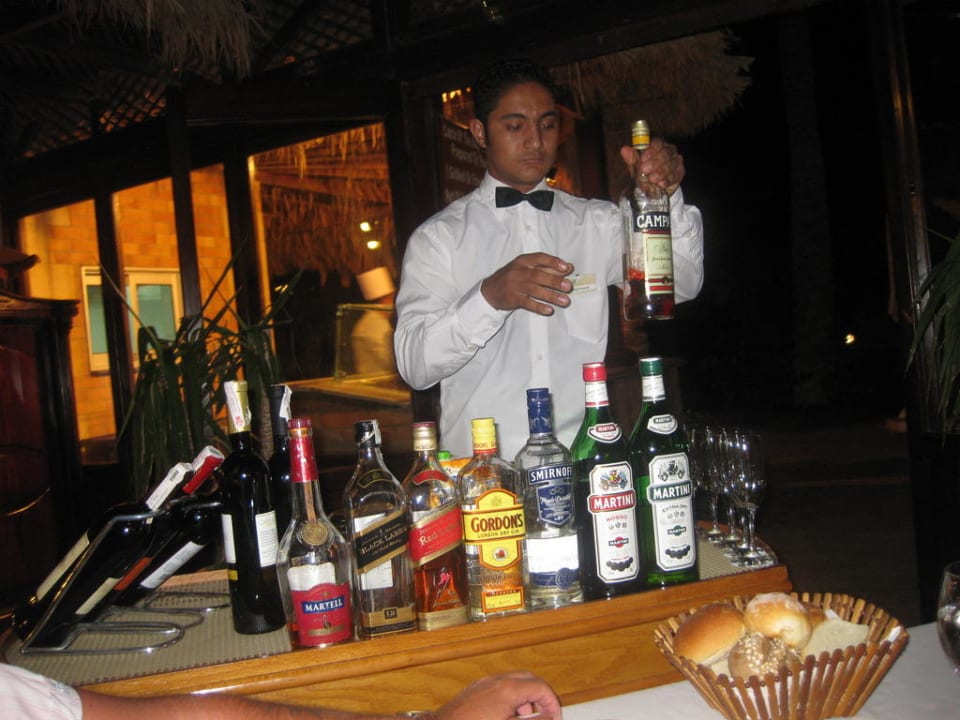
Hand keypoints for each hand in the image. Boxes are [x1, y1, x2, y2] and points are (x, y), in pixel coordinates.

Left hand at [436, 671, 562, 719]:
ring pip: (514, 682)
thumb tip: (549, 717)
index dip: (552, 703)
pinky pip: (500, 687)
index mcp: (508, 689)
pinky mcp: (475, 690)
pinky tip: (506, 716)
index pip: (541, 687)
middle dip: (540, 697)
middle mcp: (496, 681)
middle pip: (529, 679)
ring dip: (525, 699)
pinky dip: (510, 699)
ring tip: (524, 719)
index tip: (555, 717)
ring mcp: (484, 683)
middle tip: (544, 715)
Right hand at [481, 253, 572, 314]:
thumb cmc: (513, 277)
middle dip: (554, 281)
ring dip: (551, 296)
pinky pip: (527, 303)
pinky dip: (538, 306)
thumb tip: (568, 267)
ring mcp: (515, 285)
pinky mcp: (513, 298)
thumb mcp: (526, 268)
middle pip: (538, 275)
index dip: (553, 262)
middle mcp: (519, 271)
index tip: (566, 267)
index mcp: (524, 261)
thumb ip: (547, 267)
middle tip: (568, 286)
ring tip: (564, 300)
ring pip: (534, 290)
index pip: (540, 258)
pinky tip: (549, 309)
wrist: (491, 290)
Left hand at [620, 137, 685, 194]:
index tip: (642, 158)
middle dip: (655, 162)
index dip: (650, 150)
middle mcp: (669, 150)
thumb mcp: (636, 165)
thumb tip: (624, 149)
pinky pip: (676, 175)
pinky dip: (668, 180)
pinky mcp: (680, 172)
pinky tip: (661, 184)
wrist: (655, 186)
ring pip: (671, 164)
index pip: (657, 143)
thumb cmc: (645, 172)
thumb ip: (631, 158)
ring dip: (661, 172)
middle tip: (645, 170)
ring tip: (652, 179)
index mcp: (658, 145)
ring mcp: (676, 161)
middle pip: (665, 153)